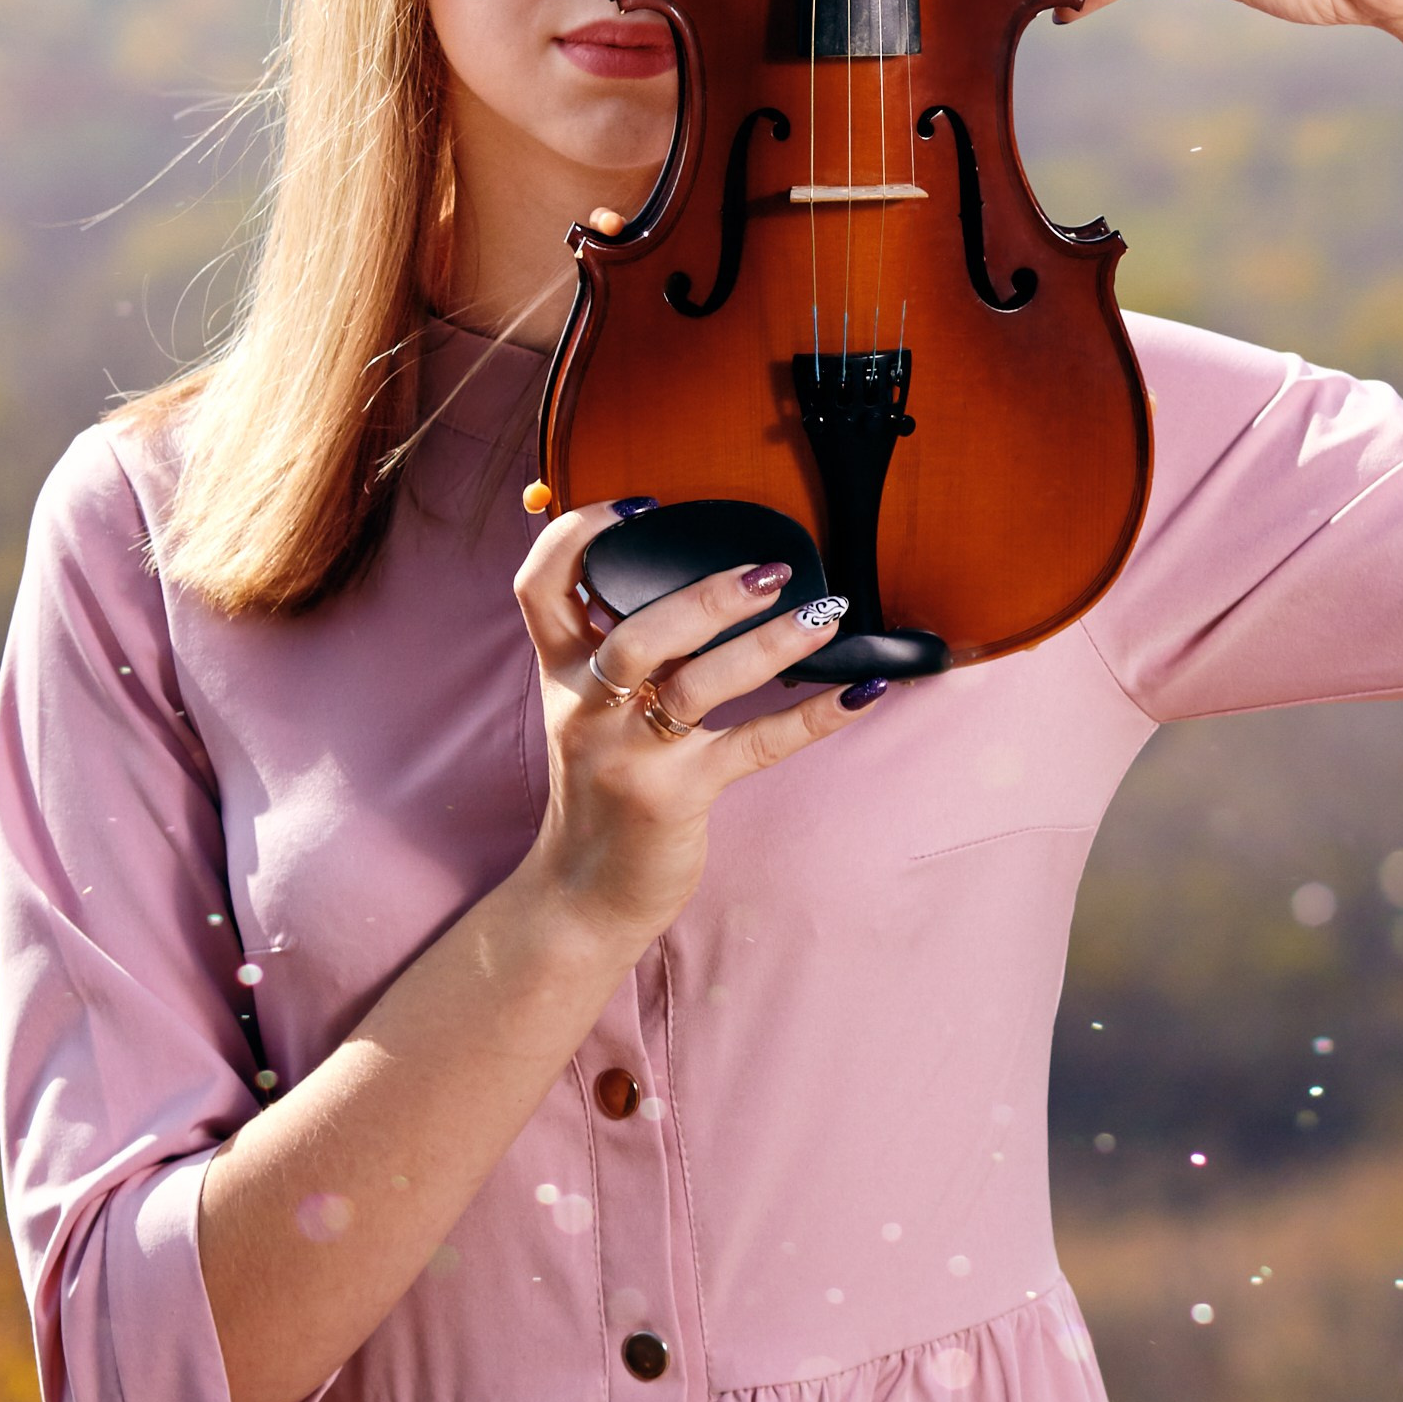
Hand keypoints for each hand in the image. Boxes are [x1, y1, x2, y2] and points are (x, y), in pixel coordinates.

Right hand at [511, 509, 879, 949]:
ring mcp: (628, 755)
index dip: (580, 534)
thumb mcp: (586, 712)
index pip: (541, 585)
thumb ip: (614, 650)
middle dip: (705, 595)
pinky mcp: (674, 798)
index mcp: (561, 674)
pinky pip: (753, 746)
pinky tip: (861, 693)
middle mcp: (586, 708)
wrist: (582, 896)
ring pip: (696, 684)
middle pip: (635, 631)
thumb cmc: (599, 789)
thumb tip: (688, 581)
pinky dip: (814, 717)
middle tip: (772, 569)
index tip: (642, 506)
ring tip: (827, 613)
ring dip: (769, 644)